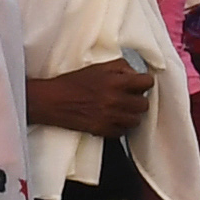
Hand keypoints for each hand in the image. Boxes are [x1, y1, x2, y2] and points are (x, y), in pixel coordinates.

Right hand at [31, 57, 150, 138]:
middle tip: (130, 98)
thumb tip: (134, 73)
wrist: (53, 101)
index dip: (145, 83)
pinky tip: (112, 120)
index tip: (141, 84)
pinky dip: (119, 127)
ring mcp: (110, 116)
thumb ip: (120, 67)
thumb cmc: (72, 83)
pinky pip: (122, 132)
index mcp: (115, 81)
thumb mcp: (97, 66)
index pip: (146, 82)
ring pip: (136, 120)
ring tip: (122, 111)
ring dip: (131, 115)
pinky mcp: (103, 130)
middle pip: (144, 104)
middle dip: (138, 100)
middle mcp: (115, 99)